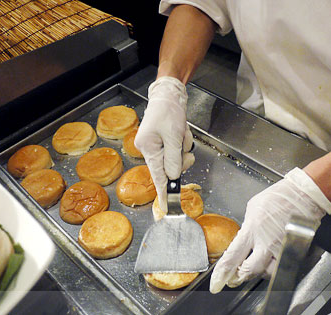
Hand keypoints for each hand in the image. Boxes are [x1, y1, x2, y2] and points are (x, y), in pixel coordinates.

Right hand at [134, 76, 194, 216]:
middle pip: (169, 167)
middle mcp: (149, 149)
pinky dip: (181, 142)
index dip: (163, 192)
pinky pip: (176, 149)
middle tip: (182, 144)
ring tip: (180, 132)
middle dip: (180, 157)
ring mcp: (156, 146)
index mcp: (148, 148)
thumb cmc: (168, 111)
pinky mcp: (163, 141)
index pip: (158, 176)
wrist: (169, 94)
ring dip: (182, 147)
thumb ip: (173, 159)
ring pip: (176, 158)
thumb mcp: (173, 135)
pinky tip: (180, 131)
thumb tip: (173, 177)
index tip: (166, 207)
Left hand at [209, 167, 330, 292]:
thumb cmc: (279, 197)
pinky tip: (271, 260)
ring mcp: (281, 248)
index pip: (232, 256)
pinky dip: (274, 267)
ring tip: (256, 263)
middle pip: (250, 270)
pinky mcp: (293, 250)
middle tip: (235, 276)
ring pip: (267, 272)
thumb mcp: (253, 208)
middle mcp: (267, 242)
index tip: (216, 282)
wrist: (303, 194)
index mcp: (252, 229)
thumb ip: (247, 227)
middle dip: (240, 276)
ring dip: (259, 271)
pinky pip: (282, 266)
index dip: (222, 273)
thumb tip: (242, 239)